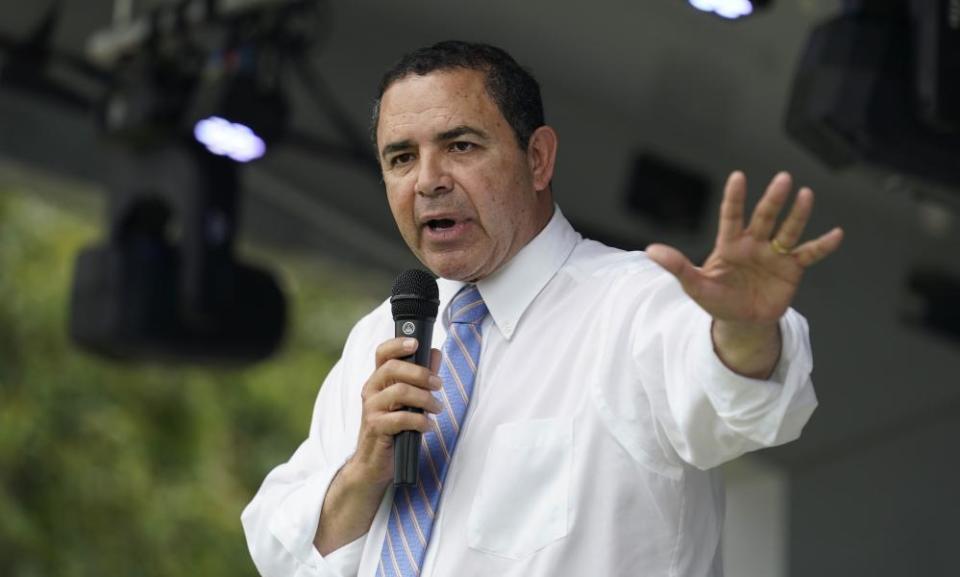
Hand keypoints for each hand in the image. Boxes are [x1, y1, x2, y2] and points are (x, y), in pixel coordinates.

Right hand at [348, 337, 441, 487]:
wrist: (372, 464)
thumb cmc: (392, 429)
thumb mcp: (408, 401)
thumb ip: (421, 377)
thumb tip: (435, 353)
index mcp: (378, 380)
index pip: (382, 353)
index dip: (397, 344)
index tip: (416, 343)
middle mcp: (371, 391)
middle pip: (392, 368)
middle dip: (420, 373)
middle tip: (438, 385)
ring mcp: (371, 409)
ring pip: (399, 392)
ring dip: (425, 399)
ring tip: (437, 408)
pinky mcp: (376, 427)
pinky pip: (401, 418)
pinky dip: (420, 421)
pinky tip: (428, 426)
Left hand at [645, 171, 842, 374]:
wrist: (741, 321)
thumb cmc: (716, 299)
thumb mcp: (694, 285)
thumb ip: (677, 266)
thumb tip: (650, 251)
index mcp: (730, 244)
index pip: (731, 216)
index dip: (734, 198)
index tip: (738, 177)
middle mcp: (754, 243)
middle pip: (764, 218)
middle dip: (772, 200)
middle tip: (782, 179)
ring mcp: (774, 254)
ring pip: (788, 230)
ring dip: (797, 214)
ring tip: (806, 194)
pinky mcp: (792, 269)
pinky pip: (809, 254)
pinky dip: (822, 245)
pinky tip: (837, 233)